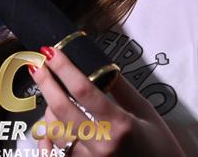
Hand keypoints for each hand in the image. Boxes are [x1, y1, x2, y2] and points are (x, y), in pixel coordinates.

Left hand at [29, 47, 185, 156]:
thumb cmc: (160, 147)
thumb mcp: (146, 113)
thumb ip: (121, 89)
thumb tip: (100, 64)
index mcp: (120, 125)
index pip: (83, 90)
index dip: (63, 68)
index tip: (50, 51)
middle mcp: (101, 145)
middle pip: (61, 108)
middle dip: (45, 82)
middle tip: (36, 64)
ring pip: (54, 131)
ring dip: (48, 108)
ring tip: (52, 94)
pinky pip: (54, 152)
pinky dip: (47, 137)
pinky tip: (46, 126)